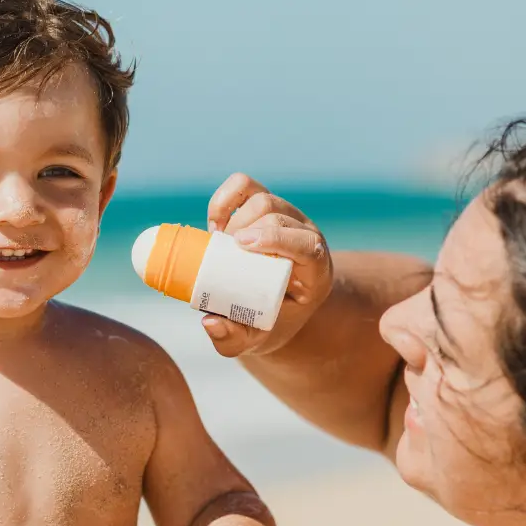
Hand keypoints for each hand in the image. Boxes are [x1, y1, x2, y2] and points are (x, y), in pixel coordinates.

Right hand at [203, 172, 332, 357]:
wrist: (273, 304)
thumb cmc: (265, 322)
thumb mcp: (252, 340)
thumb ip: (231, 340)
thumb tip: (209, 322)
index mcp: (316, 272)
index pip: (308, 245)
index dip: (277, 238)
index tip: (242, 246)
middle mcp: (307, 237)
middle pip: (278, 216)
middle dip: (244, 230)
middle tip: (221, 255)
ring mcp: (288, 216)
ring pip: (262, 198)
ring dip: (234, 218)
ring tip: (218, 245)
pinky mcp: (266, 204)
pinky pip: (244, 185)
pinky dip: (224, 198)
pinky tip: (215, 224)